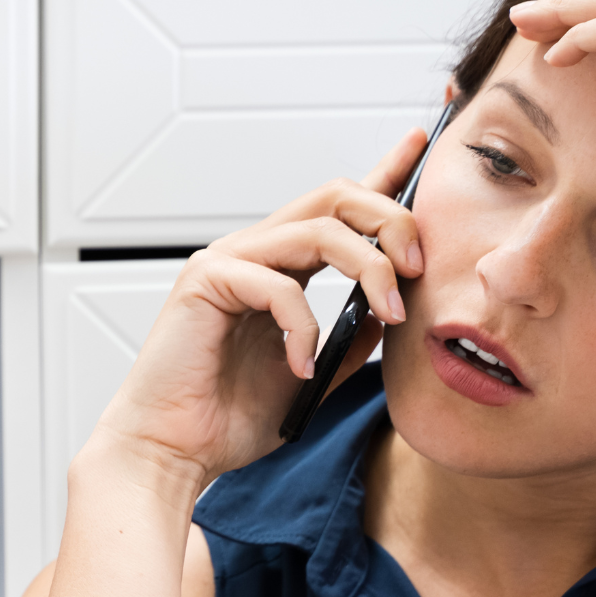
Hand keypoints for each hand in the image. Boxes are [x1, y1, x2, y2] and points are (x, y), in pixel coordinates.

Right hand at [88, 132, 428, 497]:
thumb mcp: (311, 375)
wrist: (175, 451)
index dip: (382, 173)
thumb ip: (347, 341)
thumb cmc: (225, 419)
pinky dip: (304, 328)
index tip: (420, 146)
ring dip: (369, 267)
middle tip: (417, 267)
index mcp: (278, 270)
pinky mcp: (205, 281)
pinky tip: (301, 365)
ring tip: (388, 313)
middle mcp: (253, 255)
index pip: (337, 210)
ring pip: (319, 229)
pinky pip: (279, 285)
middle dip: (390, 220)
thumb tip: (388, 311)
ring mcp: (227, 262)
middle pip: (335, 197)